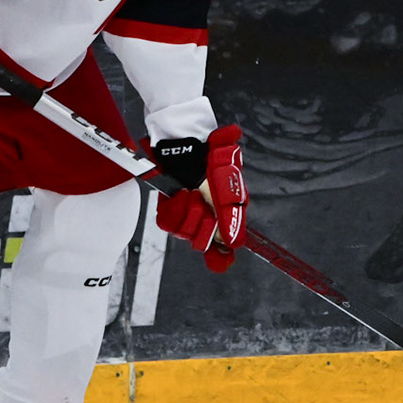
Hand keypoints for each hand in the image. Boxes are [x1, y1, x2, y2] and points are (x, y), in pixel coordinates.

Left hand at [151, 125, 246, 272]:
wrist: (186, 142)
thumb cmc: (211, 155)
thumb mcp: (227, 180)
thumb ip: (232, 211)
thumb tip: (235, 243)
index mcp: (226, 212)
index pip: (225, 245)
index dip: (221, 256)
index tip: (219, 260)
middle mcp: (208, 216)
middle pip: (203, 242)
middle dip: (203, 226)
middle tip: (204, 205)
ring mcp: (188, 213)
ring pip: (185, 233)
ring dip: (188, 213)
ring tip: (190, 193)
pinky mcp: (170, 209)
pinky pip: (168, 223)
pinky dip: (172, 209)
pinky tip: (178, 195)